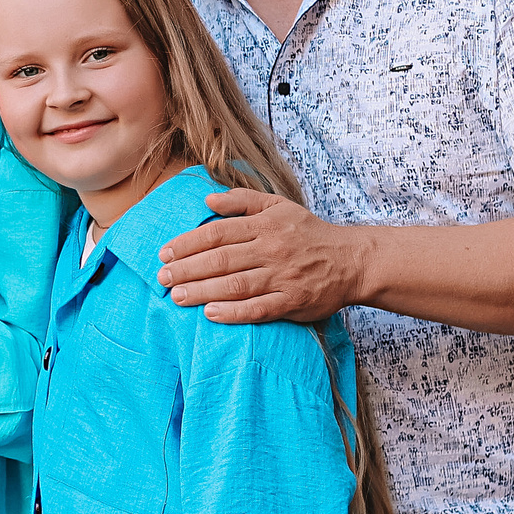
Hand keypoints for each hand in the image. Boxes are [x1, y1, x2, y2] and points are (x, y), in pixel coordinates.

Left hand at [155, 188, 370, 324]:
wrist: (352, 261)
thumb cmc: (309, 233)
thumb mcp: (279, 206)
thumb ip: (243, 201)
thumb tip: (208, 200)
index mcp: (265, 226)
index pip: (218, 233)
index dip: (188, 243)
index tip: (165, 254)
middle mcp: (272, 250)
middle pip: (221, 260)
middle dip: (187, 269)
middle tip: (162, 278)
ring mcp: (282, 278)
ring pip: (235, 285)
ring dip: (202, 291)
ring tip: (177, 296)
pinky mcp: (293, 302)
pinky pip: (259, 309)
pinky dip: (234, 312)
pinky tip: (211, 314)